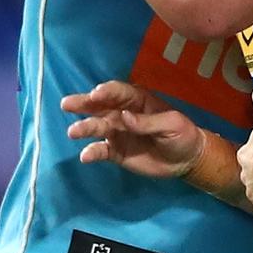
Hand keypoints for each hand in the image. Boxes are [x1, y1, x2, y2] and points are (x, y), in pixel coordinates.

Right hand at [61, 80, 203, 177]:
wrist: (185, 160)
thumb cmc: (182, 134)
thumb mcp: (171, 125)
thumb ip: (147, 122)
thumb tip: (124, 117)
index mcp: (138, 101)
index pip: (119, 92)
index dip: (106, 92)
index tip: (95, 94)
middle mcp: (123, 113)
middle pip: (101, 106)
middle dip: (84, 103)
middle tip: (67, 104)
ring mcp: (118, 132)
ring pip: (97, 127)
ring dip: (84, 128)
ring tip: (73, 132)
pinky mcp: (116, 151)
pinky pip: (101, 150)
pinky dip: (92, 152)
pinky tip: (85, 156)